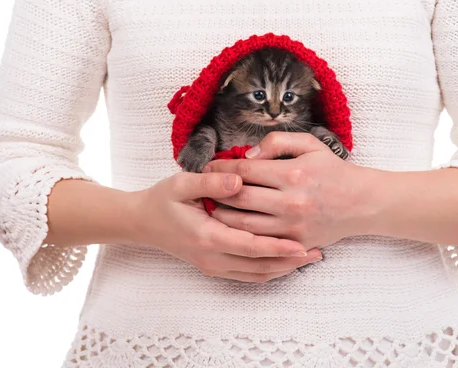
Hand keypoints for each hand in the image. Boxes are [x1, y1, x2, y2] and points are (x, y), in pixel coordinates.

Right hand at [130, 171, 322, 281]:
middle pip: (259, 266)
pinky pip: (247, 276)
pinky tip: (284, 264)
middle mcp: (212, 257)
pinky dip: (268, 272)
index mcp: (207, 236)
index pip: (251, 246)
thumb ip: (210, 183)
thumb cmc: (162, 200)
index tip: (303, 243)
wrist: (141, 223)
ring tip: (308, 258)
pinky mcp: (213, 268)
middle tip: (317, 253)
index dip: (278, 247)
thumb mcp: (181, 184)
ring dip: (283, 268)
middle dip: (289, 261)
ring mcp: (212, 266)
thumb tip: (238, 181)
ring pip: (256, 274)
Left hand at [204, 132, 375, 250]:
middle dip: (215, 193)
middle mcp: (291, 202)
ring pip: (244, 225)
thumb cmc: (333, 171)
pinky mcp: (295, 243)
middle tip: (202, 188)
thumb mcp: (310, 145)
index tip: (208, 166)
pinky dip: (241, 235)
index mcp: (292, 174)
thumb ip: (277, 142)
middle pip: (238, 199)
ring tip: (210, 208)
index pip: (244, 171)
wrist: (362, 203)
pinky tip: (230, 227)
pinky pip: (260, 242)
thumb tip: (248, 156)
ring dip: (222, 217)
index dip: (221, 168)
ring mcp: (292, 226)